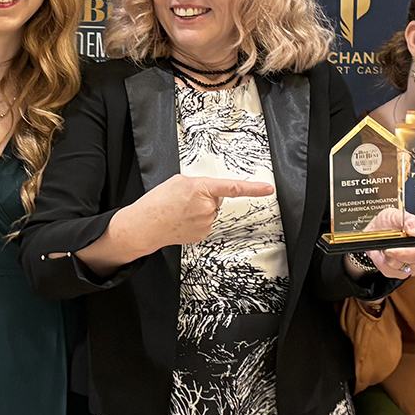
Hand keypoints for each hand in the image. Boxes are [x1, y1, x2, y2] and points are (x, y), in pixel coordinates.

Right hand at [126, 174, 274, 250]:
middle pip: (218, 199)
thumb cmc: (158, 202)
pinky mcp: (203, 233)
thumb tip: (211, 192)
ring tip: (181, 211)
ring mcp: (205, 222)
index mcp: (200, 188)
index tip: (268, 189)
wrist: (146, 225)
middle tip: (185, 200)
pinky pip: (206, 222)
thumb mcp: (178, 181)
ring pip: (211, 211)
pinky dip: (197, 220)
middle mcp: (206, 207)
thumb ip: (199, 183)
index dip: (254, 188)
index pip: (233, 188)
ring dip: (200, 209)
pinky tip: (183, 220)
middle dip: (206, 197)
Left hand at [365, 211, 414, 278]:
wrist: (378, 230)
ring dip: (387, 260)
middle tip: (385, 247)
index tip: (391, 249)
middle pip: (413, 263)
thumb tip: (414, 230)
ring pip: (401, 271)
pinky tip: (385, 255)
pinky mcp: (405, 272)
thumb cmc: (389, 222)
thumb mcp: (396, 214)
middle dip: (395, 256)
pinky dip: (383, 264)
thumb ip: (407, 220)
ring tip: (384, 248)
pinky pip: (393, 274)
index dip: (406, 252)